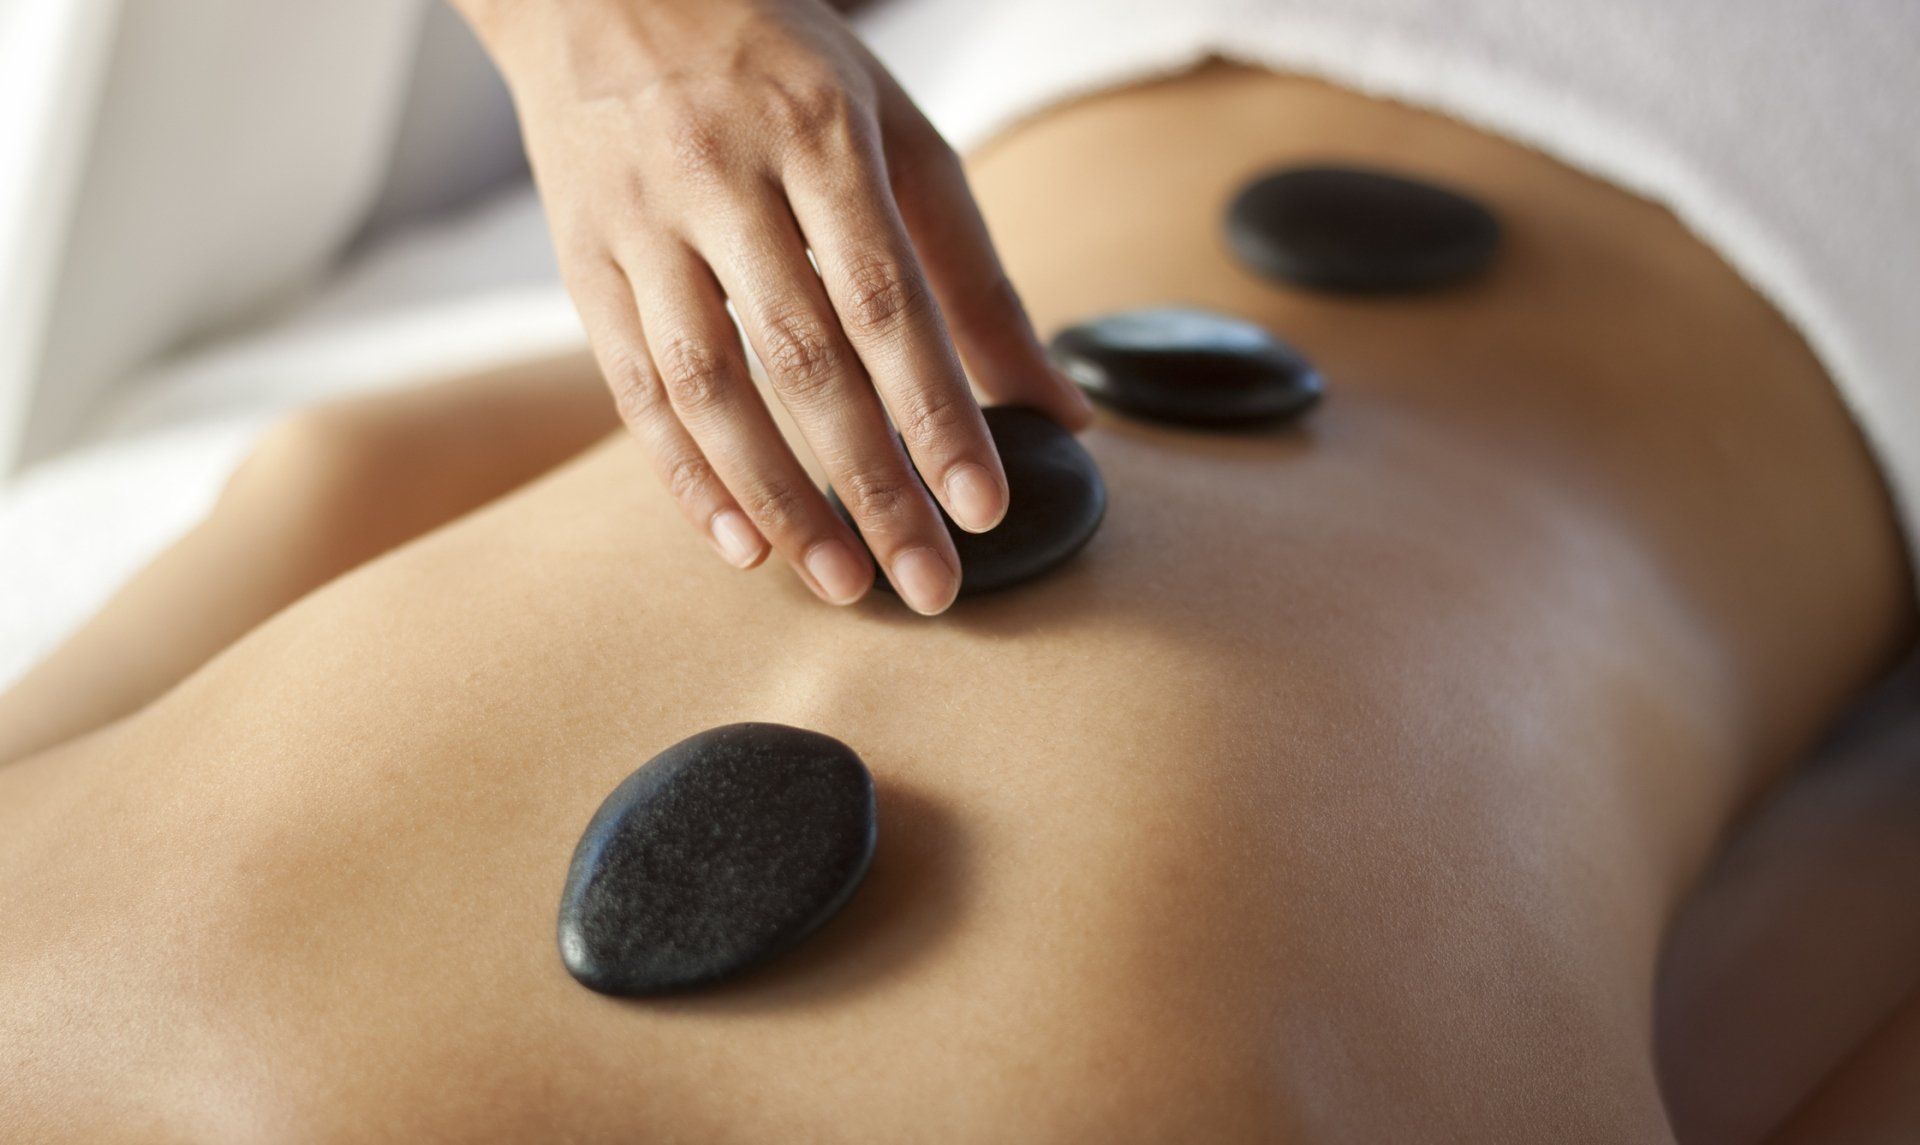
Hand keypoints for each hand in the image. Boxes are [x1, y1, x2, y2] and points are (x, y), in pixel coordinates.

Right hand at [457, 0, 1093, 614]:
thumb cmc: (777, 71)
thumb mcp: (893, 136)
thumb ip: (972, 274)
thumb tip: (1060, 406)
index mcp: (816, 133)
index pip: (886, 298)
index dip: (937, 411)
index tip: (983, 507)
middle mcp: (722, 176)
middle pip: (804, 358)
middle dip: (872, 483)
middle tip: (929, 582)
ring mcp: (641, 222)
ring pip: (708, 387)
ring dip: (779, 499)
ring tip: (844, 582)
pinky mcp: (582, 263)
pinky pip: (633, 388)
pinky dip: (686, 477)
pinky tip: (742, 545)